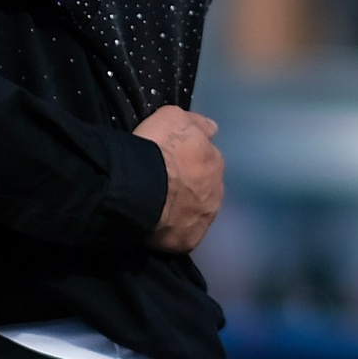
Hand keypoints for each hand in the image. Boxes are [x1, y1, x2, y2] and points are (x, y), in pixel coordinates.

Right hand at [136, 107, 221, 253]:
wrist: (139, 185)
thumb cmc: (155, 147)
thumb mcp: (174, 117)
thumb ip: (197, 124)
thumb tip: (212, 130)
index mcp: (215, 161)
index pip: (208, 160)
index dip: (190, 161)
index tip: (174, 162)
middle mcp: (217, 190)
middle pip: (206, 188)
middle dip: (192, 187)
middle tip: (167, 186)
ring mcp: (205, 218)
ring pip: (198, 213)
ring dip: (186, 210)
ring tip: (163, 209)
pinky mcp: (189, 241)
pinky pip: (183, 236)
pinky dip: (175, 231)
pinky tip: (160, 227)